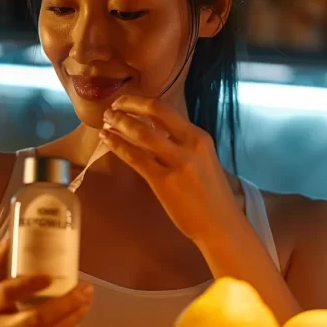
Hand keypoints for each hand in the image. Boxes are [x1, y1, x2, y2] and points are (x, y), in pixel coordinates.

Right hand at [0, 238, 92, 326]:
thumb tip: (9, 240)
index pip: (6, 294)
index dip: (27, 285)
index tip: (49, 277)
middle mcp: (1, 326)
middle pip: (34, 319)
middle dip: (62, 306)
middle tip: (83, 290)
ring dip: (72, 317)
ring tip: (87, 299)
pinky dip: (69, 326)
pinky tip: (80, 313)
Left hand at [100, 95, 241, 240]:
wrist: (220, 225)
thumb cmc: (210, 195)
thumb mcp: (201, 160)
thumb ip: (181, 144)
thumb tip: (151, 129)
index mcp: (199, 137)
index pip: (165, 109)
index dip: (140, 102)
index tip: (125, 102)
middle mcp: (191, 145)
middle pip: (155, 112)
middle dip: (128, 105)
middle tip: (111, 107)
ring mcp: (178, 163)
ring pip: (142, 133)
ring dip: (120, 123)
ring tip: (105, 121)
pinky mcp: (164, 183)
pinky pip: (135, 157)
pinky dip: (118, 145)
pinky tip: (107, 140)